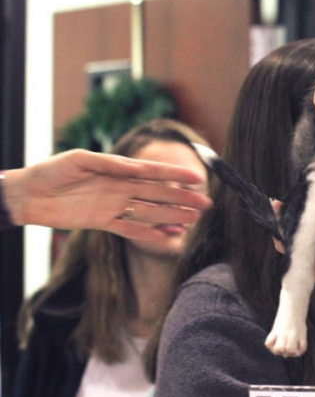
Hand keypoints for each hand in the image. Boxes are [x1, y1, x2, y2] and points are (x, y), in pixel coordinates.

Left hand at [2, 149, 210, 239]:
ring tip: (193, 220)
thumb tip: (134, 168)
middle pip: (158, 195)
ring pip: (149, 213)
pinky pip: (130, 229)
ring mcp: (112, 207)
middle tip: (205, 204)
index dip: (176, 175)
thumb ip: (108, 164)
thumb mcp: (78, 160)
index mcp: (117, 170)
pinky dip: (148, 233)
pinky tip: (166, 236)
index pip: (153, 173)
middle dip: (182, 199)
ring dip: (171, 216)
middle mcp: (120, 188)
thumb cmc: (50, 171)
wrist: (26, 195)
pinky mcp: (101, 223)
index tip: (198, 177)